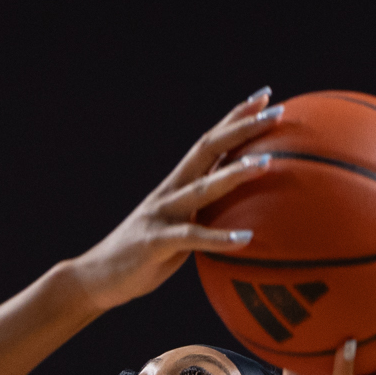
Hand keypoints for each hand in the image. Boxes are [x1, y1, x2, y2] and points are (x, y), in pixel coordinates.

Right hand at [68, 90, 281, 310]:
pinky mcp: (155, 243)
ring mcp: (161, 215)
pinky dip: (218, 238)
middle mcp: (170, 192)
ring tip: (266, 162)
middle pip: (207, 150)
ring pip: (201, 189)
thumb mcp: (181, 228)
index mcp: (178, 185)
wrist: (98, 276)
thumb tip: (249, 216)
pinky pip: (190, 238)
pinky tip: (245, 239)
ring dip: (234, 174)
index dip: (235, 118)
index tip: (264, 98)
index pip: (210, 143)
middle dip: (242, 128)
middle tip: (277, 111)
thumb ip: (206, 214)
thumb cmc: (146, 256)